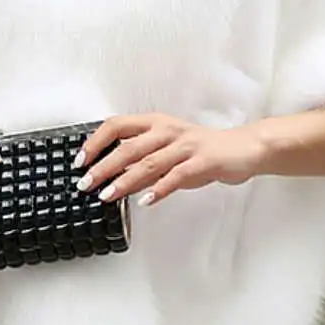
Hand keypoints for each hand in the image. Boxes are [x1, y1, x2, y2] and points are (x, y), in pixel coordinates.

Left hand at [75, 114, 259, 207]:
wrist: (244, 147)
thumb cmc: (201, 149)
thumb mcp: (167, 149)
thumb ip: (142, 159)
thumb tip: (110, 175)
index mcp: (155, 123)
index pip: (117, 125)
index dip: (95, 142)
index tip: (80, 160)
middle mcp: (168, 130)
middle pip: (128, 147)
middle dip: (103, 166)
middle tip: (85, 184)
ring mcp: (186, 145)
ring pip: (149, 162)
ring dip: (125, 181)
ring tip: (107, 196)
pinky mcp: (203, 161)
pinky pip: (178, 175)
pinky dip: (160, 189)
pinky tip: (146, 201)